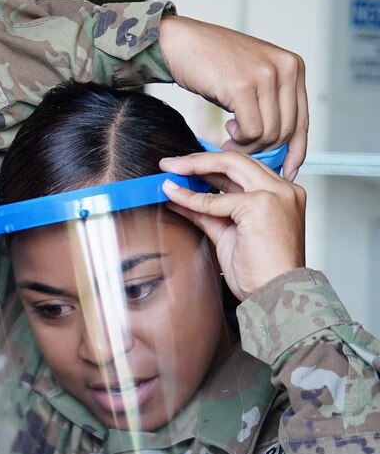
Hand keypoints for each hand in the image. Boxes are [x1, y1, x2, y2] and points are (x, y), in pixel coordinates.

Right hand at [158, 15, 308, 179]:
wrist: (180, 43)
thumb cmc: (211, 62)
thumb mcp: (252, 78)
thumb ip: (270, 101)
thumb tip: (279, 142)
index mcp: (293, 66)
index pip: (303, 119)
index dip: (296, 150)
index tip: (287, 170)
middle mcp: (285, 68)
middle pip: (286, 130)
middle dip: (264, 150)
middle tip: (242, 152)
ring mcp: (265, 76)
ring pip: (269, 133)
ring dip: (248, 146)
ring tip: (230, 140)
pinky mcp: (243, 87)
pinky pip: (251, 131)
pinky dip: (238, 140)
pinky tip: (227, 129)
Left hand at [159, 151, 305, 300]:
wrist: (277, 295)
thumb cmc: (261, 272)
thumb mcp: (227, 233)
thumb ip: (207, 212)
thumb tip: (180, 197)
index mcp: (281, 194)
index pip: (242, 169)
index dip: (210, 166)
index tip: (185, 168)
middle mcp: (284, 189)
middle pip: (236, 160)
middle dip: (198, 158)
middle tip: (171, 164)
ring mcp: (276, 194)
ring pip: (228, 166)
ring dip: (193, 167)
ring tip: (170, 171)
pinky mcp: (261, 205)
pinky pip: (216, 199)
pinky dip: (192, 197)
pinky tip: (174, 195)